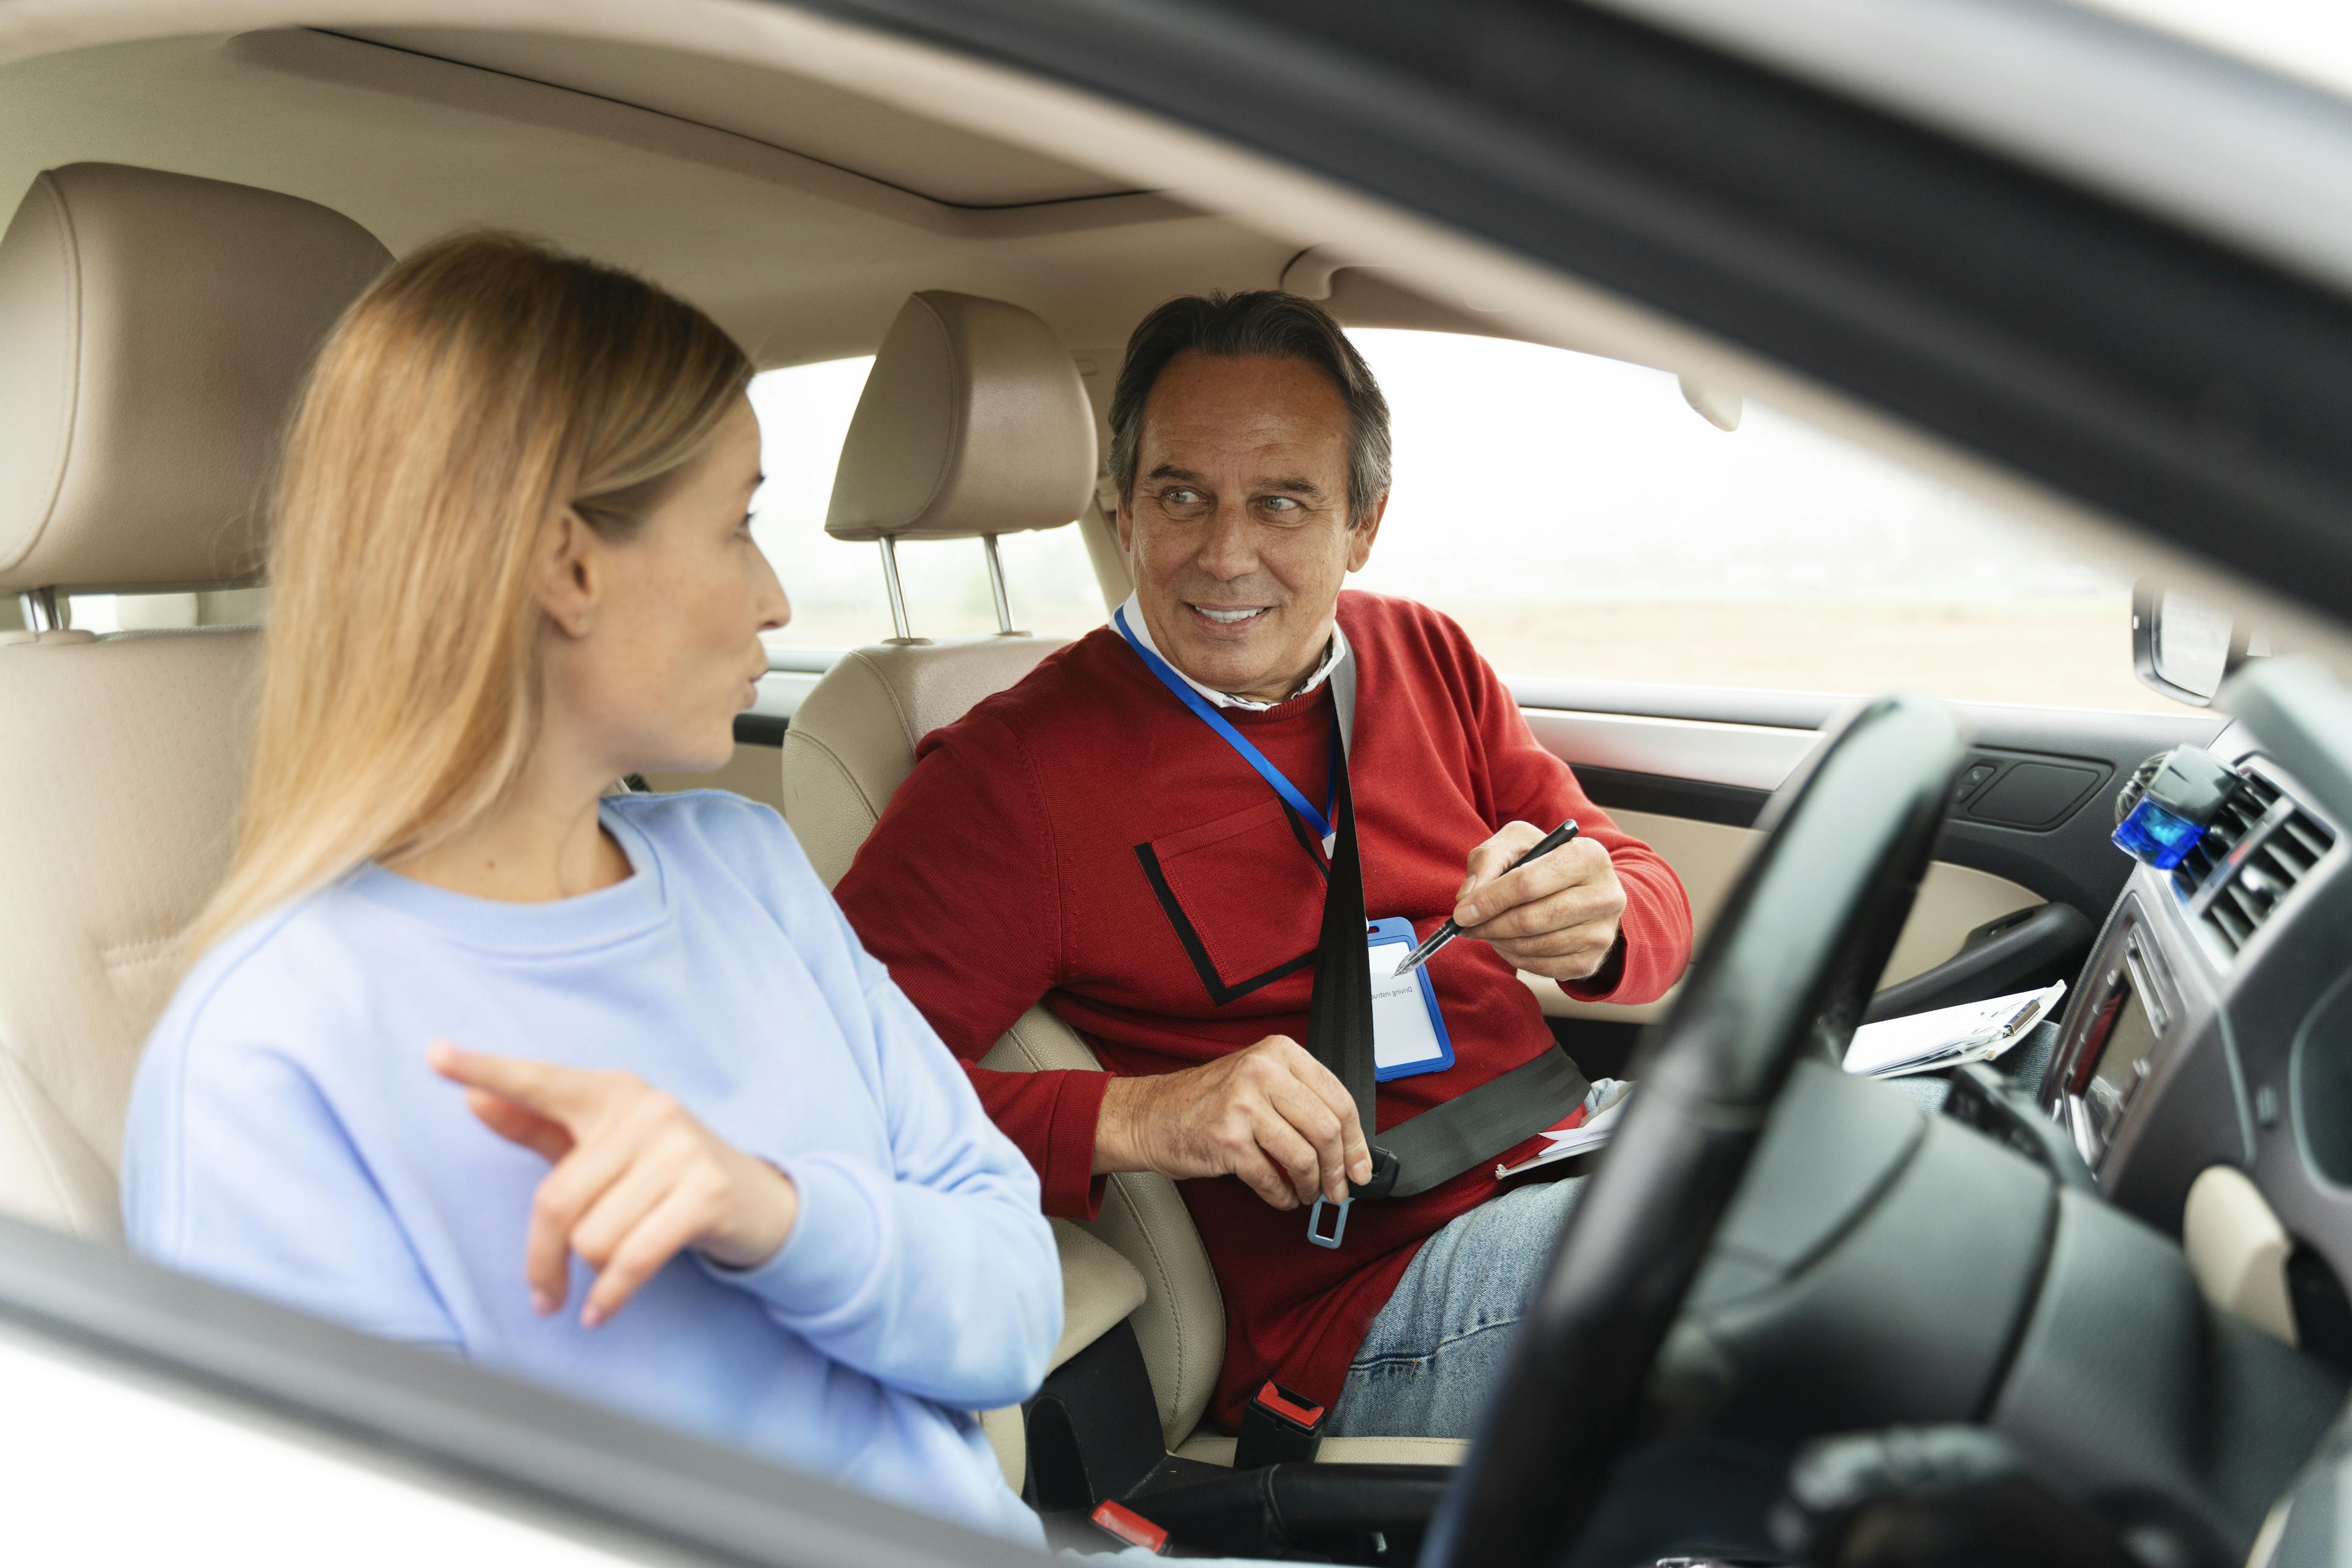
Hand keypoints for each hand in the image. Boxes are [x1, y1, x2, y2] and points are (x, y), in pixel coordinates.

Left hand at [428, 1039, 798, 1327]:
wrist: (758, 1201)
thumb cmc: (662, 1174)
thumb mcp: (602, 1147)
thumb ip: (538, 1126)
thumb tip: (476, 1100)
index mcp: (612, 1092)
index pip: (539, 1083)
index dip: (485, 1070)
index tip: (434, 1056)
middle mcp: (647, 1110)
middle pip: (556, 1202)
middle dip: (545, 1259)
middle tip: (544, 1290)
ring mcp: (680, 1148)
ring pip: (592, 1237)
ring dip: (594, 1269)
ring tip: (619, 1262)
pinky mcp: (706, 1193)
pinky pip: (630, 1260)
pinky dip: (610, 1296)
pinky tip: (599, 1311)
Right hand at [1094, 1036, 1372, 1210]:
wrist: (1150, 1115)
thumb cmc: (1207, 1102)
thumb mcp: (1258, 1080)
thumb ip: (1301, 1100)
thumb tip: (1348, 1147)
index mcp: (1279, 1052)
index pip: (1339, 1097)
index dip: (1356, 1141)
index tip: (1362, 1167)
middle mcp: (1262, 1071)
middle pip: (1326, 1129)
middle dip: (1339, 1169)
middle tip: (1339, 1189)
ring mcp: (1243, 1103)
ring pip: (1303, 1156)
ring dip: (1312, 1186)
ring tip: (1307, 1194)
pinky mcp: (1226, 1139)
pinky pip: (1272, 1178)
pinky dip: (1283, 1196)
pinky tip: (1282, 1197)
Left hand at [1453, 821, 1627, 983]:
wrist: (1584, 890)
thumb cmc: (1545, 863)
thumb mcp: (1517, 843)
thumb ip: (1488, 860)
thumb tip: (1468, 898)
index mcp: (1588, 856)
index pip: (1528, 883)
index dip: (1489, 900)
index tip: (1462, 911)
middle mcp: (1605, 895)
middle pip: (1531, 919)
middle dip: (1490, 924)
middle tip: (1467, 925)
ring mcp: (1603, 932)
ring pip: (1535, 946)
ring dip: (1500, 941)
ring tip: (1488, 930)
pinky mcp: (1592, 960)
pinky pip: (1542, 967)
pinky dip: (1516, 958)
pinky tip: (1508, 942)